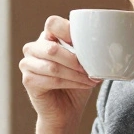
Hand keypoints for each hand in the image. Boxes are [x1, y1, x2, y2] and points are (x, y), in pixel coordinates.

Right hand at [19, 16, 99, 132]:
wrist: (66, 110)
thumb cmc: (76, 83)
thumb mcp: (84, 62)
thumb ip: (87, 50)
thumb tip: (106, 44)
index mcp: (48, 36)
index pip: (53, 23)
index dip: (68, 31)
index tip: (86, 44)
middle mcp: (34, 47)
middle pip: (52, 48)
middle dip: (75, 60)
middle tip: (90, 69)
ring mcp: (28, 64)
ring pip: (54, 67)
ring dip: (76, 75)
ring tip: (91, 80)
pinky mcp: (28, 80)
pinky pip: (52, 80)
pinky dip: (71, 83)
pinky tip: (83, 85)